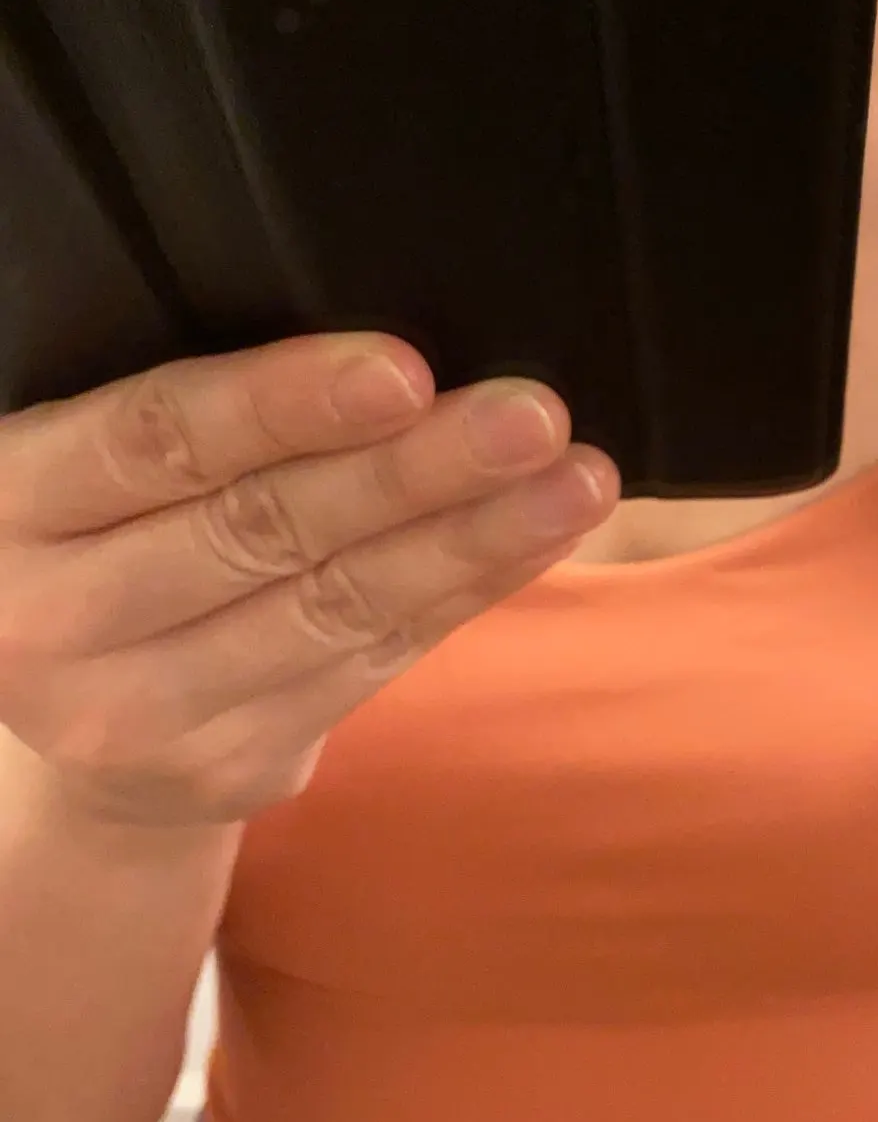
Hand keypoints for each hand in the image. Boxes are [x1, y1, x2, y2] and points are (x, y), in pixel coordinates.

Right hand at [0, 335, 616, 828]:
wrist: (79, 724)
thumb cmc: (107, 535)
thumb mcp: (90, 469)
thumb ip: (186, 422)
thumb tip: (389, 355)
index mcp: (14, 506)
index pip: (155, 440)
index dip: (282, 405)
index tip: (405, 370)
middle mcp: (56, 619)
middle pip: (262, 529)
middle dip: (414, 470)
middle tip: (530, 416)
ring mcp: (143, 712)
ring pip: (336, 604)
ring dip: (471, 536)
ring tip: (577, 479)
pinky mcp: (233, 766)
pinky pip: (376, 661)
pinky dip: (468, 591)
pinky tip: (542, 535)